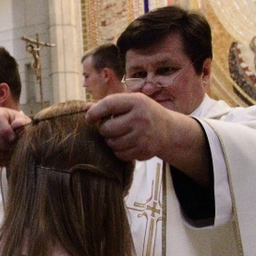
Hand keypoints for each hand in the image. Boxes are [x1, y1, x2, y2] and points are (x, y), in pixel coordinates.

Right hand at [0, 108, 31, 165]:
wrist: (15, 133)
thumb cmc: (19, 125)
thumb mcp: (23, 120)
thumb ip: (22, 121)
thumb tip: (17, 125)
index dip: (6, 131)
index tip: (14, 138)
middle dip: (6, 145)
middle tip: (15, 146)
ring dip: (4, 154)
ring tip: (13, 152)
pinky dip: (2, 160)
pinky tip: (9, 156)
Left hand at [86, 93, 208, 184]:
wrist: (169, 131)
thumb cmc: (144, 113)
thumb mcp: (131, 103)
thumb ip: (109, 105)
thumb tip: (86, 107)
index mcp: (137, 101)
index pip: (108, 105)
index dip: (94, 112)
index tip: (89, 118)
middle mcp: (140, 118)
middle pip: (106, 128)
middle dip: (104, 129)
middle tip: (110, 127)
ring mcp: (143, 136)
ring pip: (111, 143)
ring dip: (111, 140)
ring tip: (119, 135)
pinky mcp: (144, 150)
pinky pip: (119, 154)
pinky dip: (119, 150)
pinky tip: (126, 143)